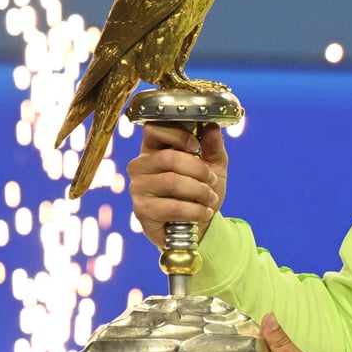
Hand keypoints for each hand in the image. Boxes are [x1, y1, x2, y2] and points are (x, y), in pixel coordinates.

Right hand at [127, 122, 227, 246]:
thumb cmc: (201, 190)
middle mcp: (140, 166)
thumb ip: (213, 146)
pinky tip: (204, 212)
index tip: (196, 146)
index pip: (154, 128)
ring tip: (210, 198)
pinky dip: (196, 210)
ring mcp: (138, 188)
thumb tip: (212, 126)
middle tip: (211, 180)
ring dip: (200, 191)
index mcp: (154, 148)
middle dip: (199, 170)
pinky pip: (173, 207)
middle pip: (169, 158)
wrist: (199, 225)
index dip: (177, 134)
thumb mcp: (213, 166)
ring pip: (172, 182)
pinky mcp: (142, 211)